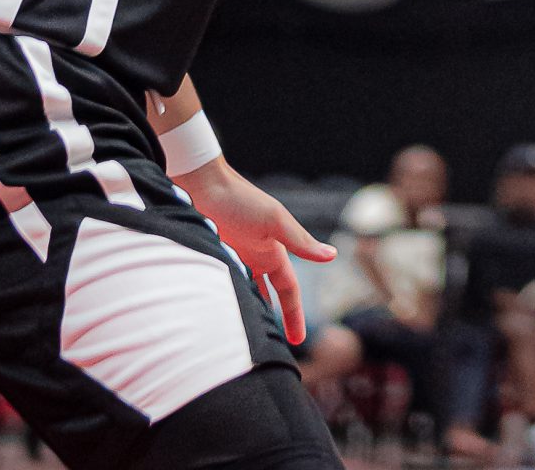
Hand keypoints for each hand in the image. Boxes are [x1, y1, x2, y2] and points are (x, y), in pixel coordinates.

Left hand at [181, 161, 333, 344]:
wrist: (202, 187)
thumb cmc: (240, 200)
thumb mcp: (274, 221)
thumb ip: (300, 241)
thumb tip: (333, 255)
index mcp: (274, 250)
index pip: (289, 290)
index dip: (294, 314)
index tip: (298, 341)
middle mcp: (257, 257)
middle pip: (272, 295)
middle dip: (280, 318)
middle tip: (281, 346)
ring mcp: (235, 259)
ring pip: (249, 294)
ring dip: (255, 311)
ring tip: (255, 337)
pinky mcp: (215, 260)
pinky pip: (227, 289)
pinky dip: (232, 303)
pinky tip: (226, 318)